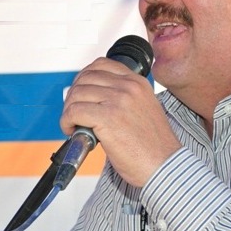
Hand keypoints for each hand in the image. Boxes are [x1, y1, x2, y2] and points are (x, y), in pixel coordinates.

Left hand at [61, 57, 181, 186]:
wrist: (164, 165)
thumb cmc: (154, 147)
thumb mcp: (145, 110)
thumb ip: (125, 99)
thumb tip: (96, 100)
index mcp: (138, 83)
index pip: (102, 65)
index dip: (84, 77)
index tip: (80, 92)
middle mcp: (129, 87)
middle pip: (85, 78)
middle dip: (73, 95)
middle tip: (73, 112)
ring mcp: (119, 100)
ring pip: (77, 94)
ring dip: (69, 109)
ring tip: (73, 124)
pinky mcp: (108, 118)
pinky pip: (74, 111)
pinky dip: (67, 121)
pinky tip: (73, 130)